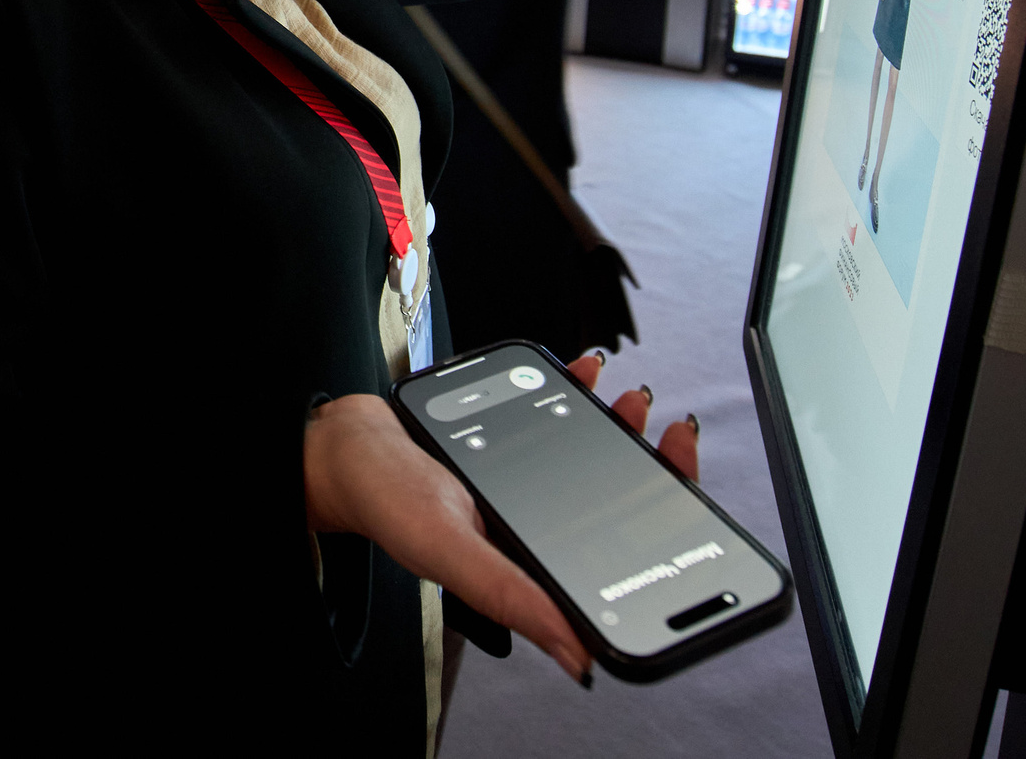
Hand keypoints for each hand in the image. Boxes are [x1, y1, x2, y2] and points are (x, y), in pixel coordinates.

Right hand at [303, 354, 697, 684]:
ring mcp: (526, 479)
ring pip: (591, 451)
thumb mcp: (451, 554)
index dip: (657, 515)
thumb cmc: (388, 505)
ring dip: (619, 421)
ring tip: (628, 397)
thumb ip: (512, 597)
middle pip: (614, 492)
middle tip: (664, 429)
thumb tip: (578, 655)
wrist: (345, 446)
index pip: (614, 545)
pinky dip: (575, 388)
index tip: (680, 479)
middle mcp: (536, 520)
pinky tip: (584, 371)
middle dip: (648, 458)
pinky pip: (554, 412)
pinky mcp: (509, 440)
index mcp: (533, 558)